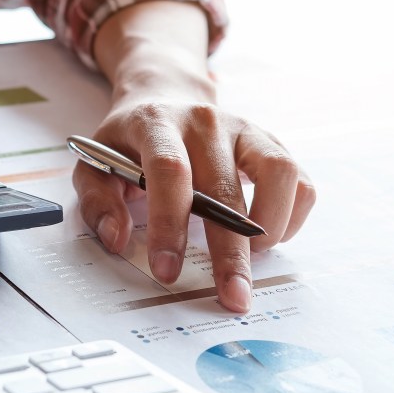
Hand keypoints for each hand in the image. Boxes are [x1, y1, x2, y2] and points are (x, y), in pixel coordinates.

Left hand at [85, 0, 314, 312]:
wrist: (164, 96)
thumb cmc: (129, 141)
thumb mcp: (94, 163)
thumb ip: (98, 203)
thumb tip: (118, 239)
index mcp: (156, 124)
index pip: (170, 172)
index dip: (169, 224)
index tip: (167, 271)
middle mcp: (205, 122)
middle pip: (225, 188)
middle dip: (230, 252)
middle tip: (232, 297)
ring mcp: (244, 128)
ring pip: (279, 173)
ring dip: (270, 227)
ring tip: (252, 256)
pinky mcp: (271, 142)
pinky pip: (299, 180)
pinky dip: (292, 216)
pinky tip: (268, 237)